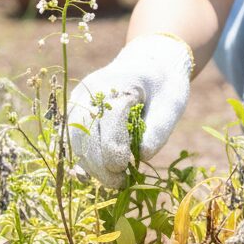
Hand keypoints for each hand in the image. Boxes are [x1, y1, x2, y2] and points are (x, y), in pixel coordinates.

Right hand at [66, 34, 192, 186]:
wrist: (151, 61)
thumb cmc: (164, 83)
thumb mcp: (172, 103)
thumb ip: (159, 128)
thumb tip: (141, 156)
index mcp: (116, 83)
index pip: (106, 123)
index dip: (113, 151)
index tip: (125, 169)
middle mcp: (90, 91)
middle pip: (84, 133)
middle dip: (99, 164)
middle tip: (118, 183)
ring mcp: (79, 100)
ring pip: (74, 138)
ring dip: (89, 163)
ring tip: (111, 179)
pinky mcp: (76, 110)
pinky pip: (72, 137)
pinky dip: (81, 156)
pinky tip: (93, 172)